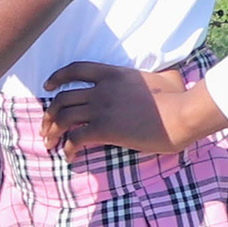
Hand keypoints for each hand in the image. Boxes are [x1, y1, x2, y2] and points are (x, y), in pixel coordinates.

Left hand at [38, 62, 227, 157]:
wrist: (182, 114)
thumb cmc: (178, 98)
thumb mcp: (165, 78)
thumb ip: (158, 75)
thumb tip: (171, 76)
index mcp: (112, 73)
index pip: (75, 69)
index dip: (57, 77)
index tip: (47, 86)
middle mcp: (101, 89)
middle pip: (62, 98)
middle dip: (49, 114)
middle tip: (45, 128)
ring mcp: (101, 108)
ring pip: (63, 118)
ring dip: (52, 132)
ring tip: (49, 144)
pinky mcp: (105, 128)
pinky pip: (76, 138)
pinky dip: (68, 148)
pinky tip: (69, 157)